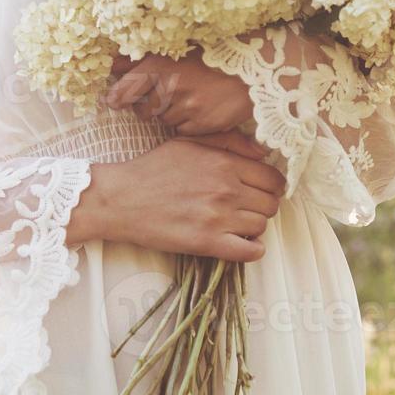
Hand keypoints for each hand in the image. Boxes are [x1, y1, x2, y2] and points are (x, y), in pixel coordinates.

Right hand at [65, 132, 283, 260]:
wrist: (121, 199)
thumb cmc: (152, 169)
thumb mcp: (189, 143)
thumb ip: (228, 142)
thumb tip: (262, 152)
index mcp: (224, 163)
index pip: (273, 179)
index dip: (271, 186)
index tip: (260, 190)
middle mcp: (226, 189)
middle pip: (271, 204)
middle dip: (263, 206)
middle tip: (247, 208)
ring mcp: (218, 218)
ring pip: (262, 226)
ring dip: (254, 226)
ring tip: (237, 224)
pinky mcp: (207, 243)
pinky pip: (250, 252)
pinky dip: (252, 250)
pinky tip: (241, 243)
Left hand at [104, 50, 253, 135]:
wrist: (254, 70)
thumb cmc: (213, 56)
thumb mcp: (177, 50)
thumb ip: (142, 60)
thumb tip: (114, 64)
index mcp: (162, 66)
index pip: (126, 88)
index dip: (117, 96)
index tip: (113, 101)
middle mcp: (171, 88)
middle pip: (143, 109)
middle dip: (147, 106)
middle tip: (163, 96)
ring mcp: (187, 109)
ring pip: (163, 120)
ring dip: (169, 113)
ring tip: (189, 98)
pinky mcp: (202, 125)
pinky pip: (182, 130)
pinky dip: (186, 122)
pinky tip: (200, 108)